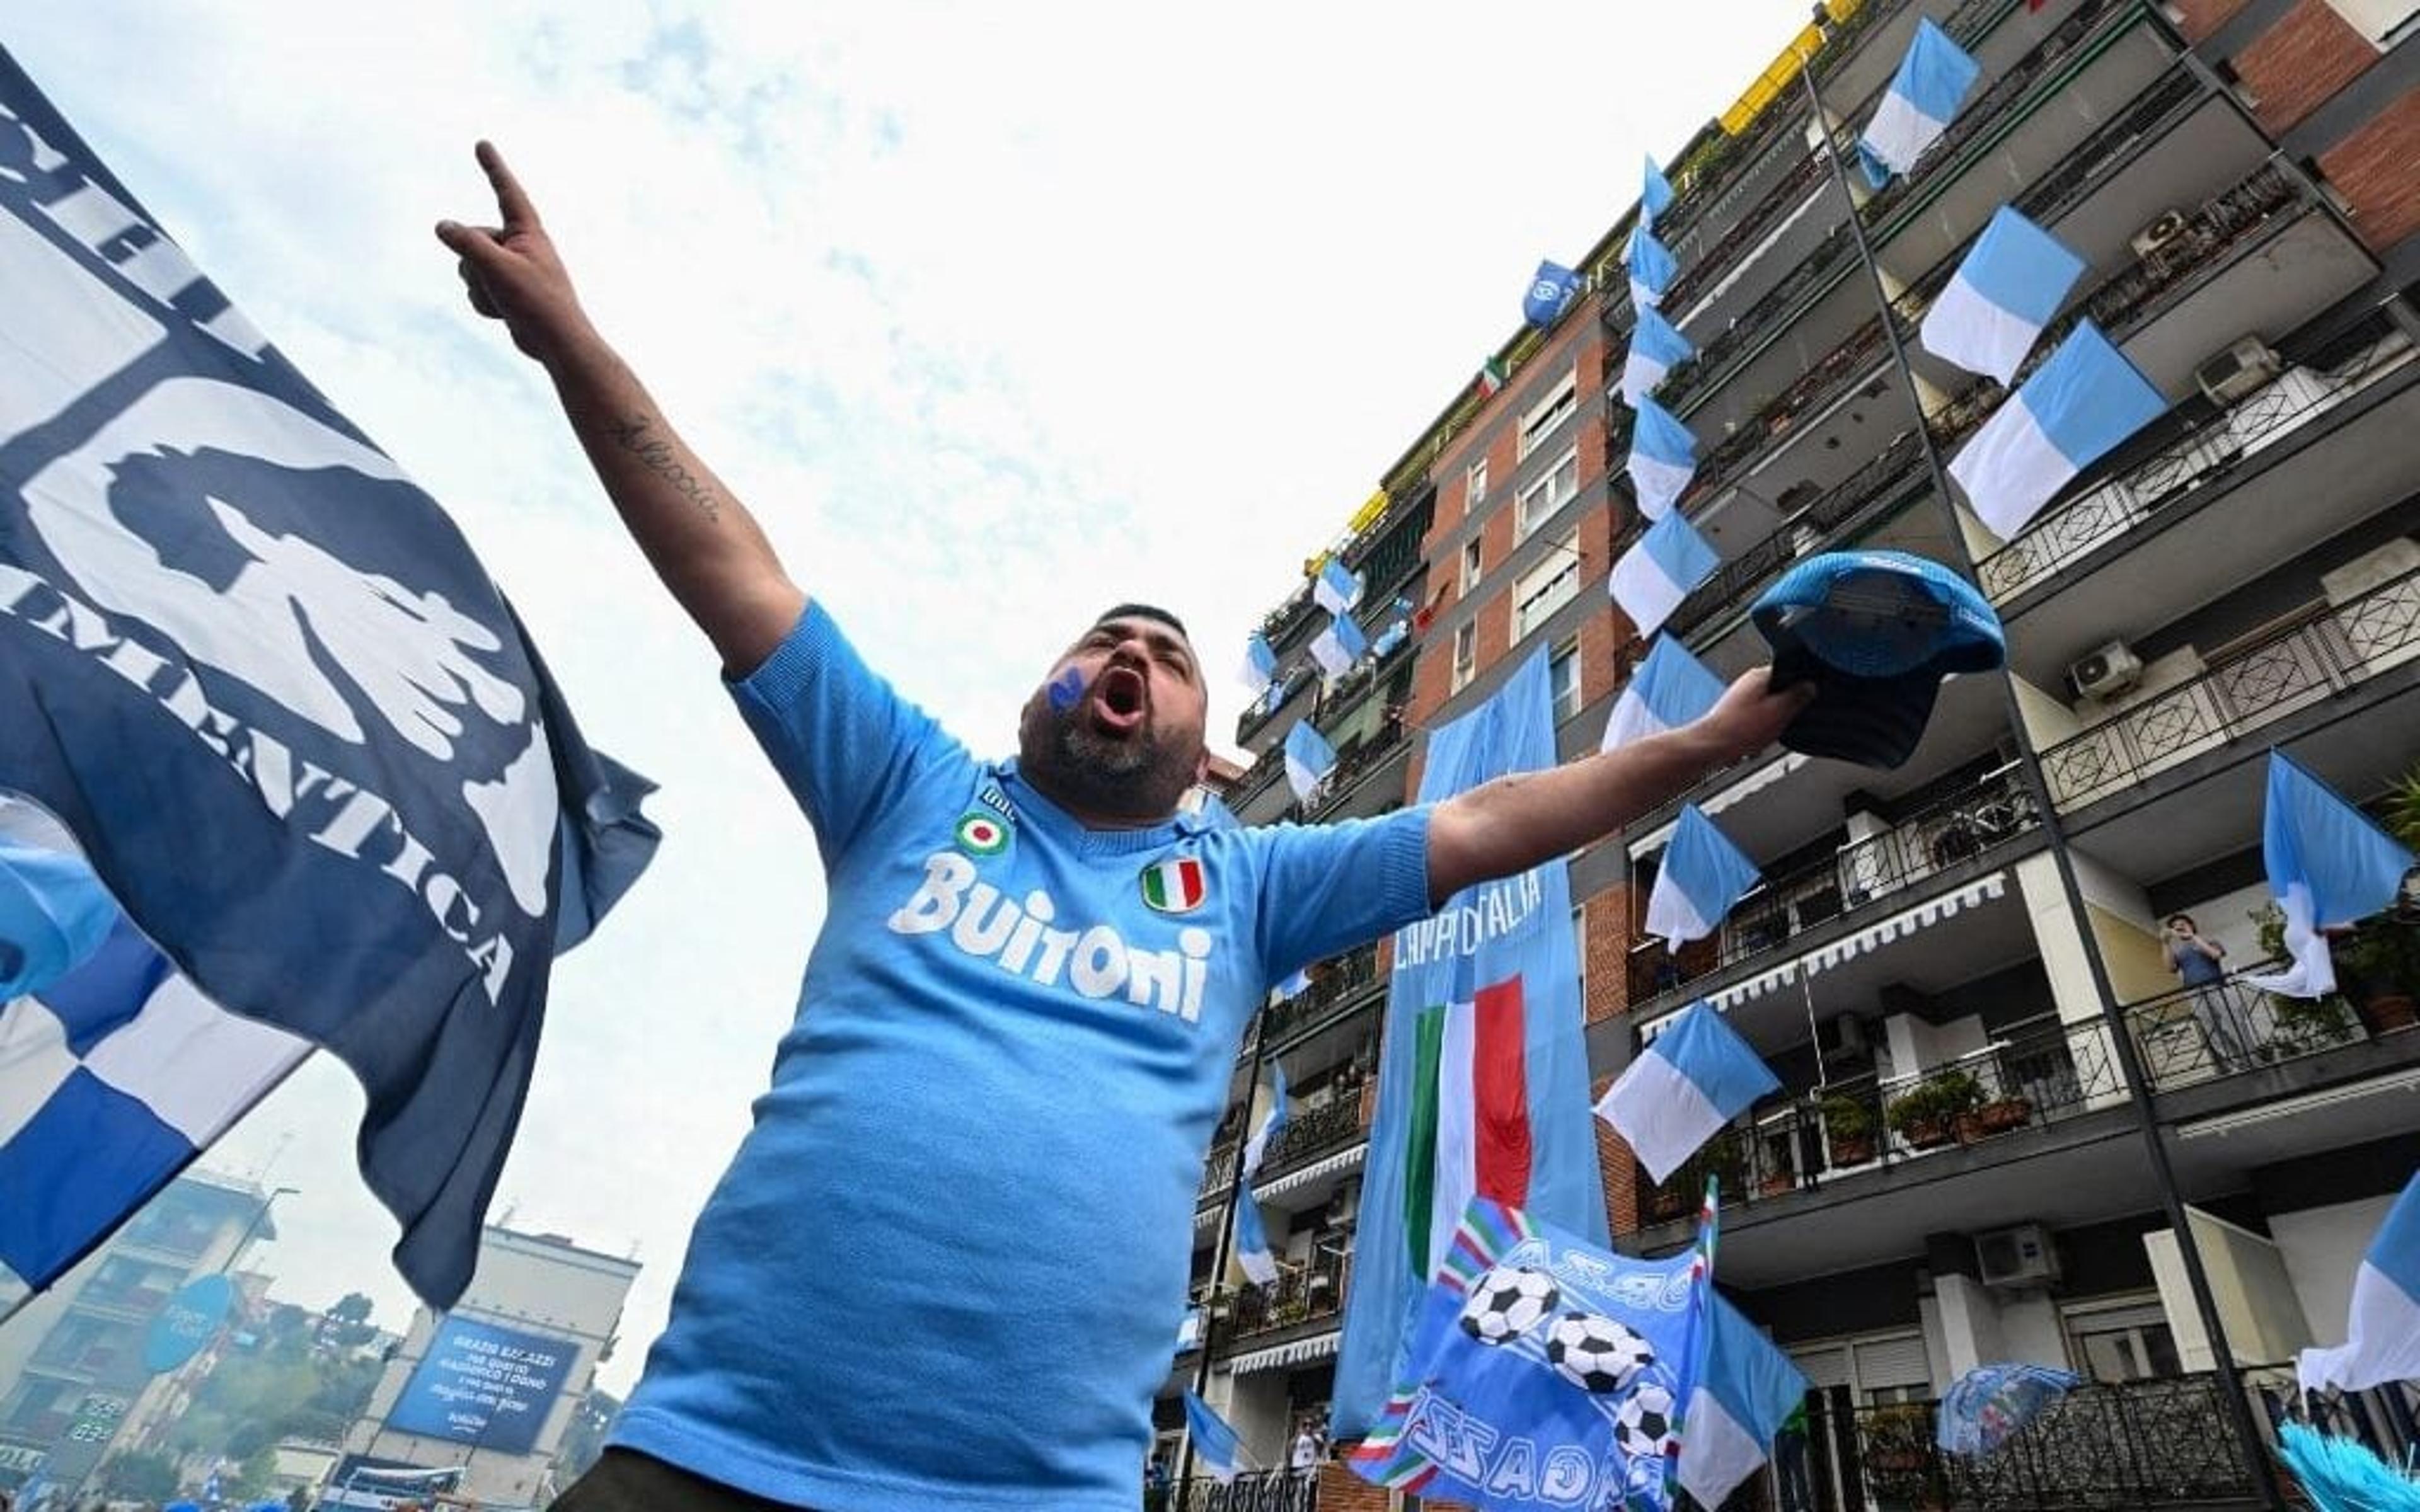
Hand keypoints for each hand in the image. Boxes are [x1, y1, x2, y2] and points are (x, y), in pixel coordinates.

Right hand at [435, 141, 587, 363]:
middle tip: (503, 286)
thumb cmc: (537, 302)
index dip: (494, 167)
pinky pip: (476, 288)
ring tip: (507, 301)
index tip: (482, 144)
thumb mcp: (497, 269)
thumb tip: (443, 225)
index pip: (507, 192)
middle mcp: (520, 245)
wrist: (556, 343)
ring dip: (479, 288)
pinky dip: (484, 302)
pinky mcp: (507, 289)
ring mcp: (512, 268)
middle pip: (473, 241)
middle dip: (475, 266)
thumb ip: (467, 243)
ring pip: (470, 268)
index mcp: (528, 232)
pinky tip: (504, 313)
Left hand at [1692, 666, 1815, 763]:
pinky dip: (1758, 733)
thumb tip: (1810, 686)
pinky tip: (1754, 742)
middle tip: (1780, 723)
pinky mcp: (1733, 715)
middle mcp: (1747, 684)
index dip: (1801, 688)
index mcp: (1759, 676)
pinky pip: (1754, 723)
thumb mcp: (1780, 711)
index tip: (1805, 701)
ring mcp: (1739, 699)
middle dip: (1783, 712)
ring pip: (1767, 711)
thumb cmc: (1739, 730)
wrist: (1711, 748)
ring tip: (1763, 735)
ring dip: (1770, 725)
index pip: (1789, 672)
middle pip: (1778, 694)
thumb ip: (1798, 696)